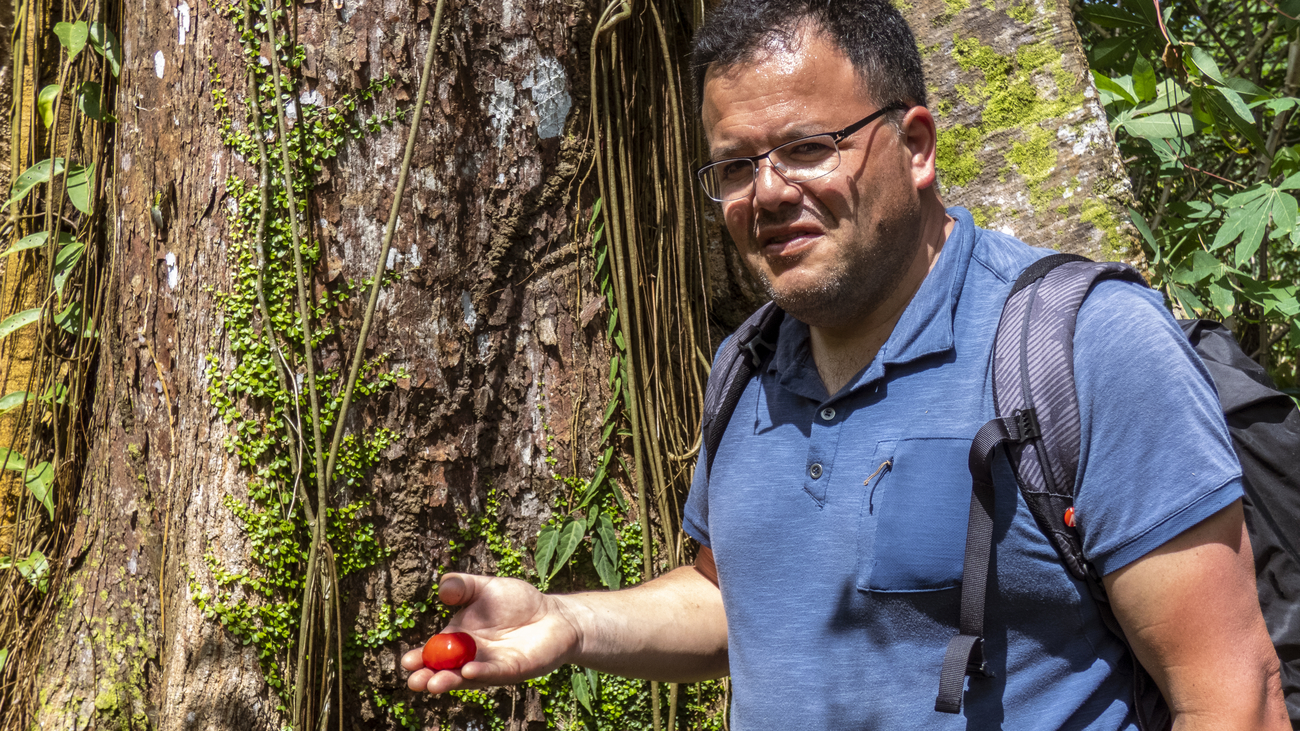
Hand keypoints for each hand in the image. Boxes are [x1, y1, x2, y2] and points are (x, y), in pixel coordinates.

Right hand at [402, 573, 580, 693]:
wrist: (554, 614)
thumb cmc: (518, 602)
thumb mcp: (486, 587)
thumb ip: (464, 586)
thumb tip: (442, 588)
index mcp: (460, 637)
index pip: (435, 650)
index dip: (421, 658)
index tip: (407, 662)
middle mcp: (471, 655)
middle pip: (446, 670)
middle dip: (429, 676)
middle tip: (414, 681)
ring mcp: (491, 664)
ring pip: (467, 676)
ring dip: (451, 680)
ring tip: (434, 683)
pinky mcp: (513, 668)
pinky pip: (495, 672)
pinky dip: (482, 672)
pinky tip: (469, 671)